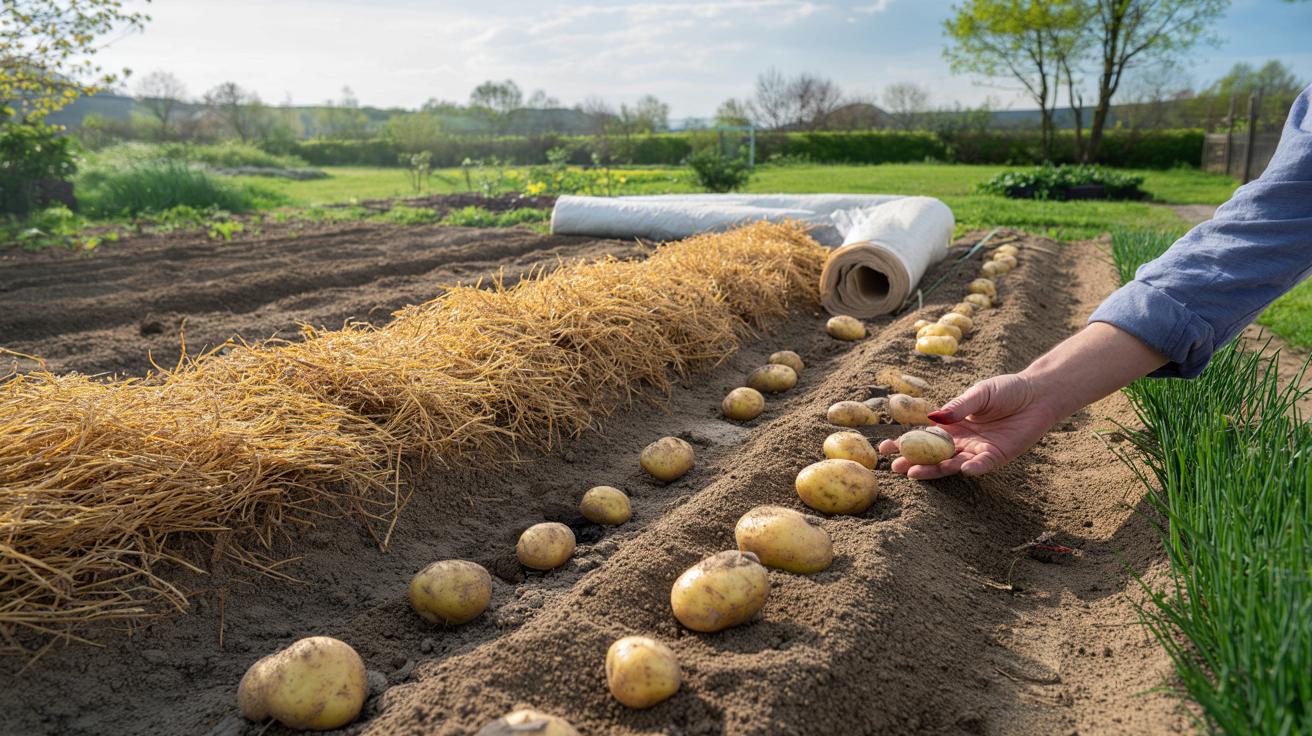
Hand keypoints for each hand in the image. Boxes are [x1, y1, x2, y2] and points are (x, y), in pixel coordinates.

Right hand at [877, 373, 1060, 478]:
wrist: (1038, 395)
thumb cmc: (1007, 390)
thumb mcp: (978, 394)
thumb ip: (958, 407)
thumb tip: (933, 416)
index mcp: (952, 425)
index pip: (923, 436)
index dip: (904, 442)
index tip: (885, 448)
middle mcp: (962, 441)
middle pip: (933, 455)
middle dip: (913, 461)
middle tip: (895, 467)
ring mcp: (977, 450)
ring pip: (951, 464)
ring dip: (935, 469)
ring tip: (915, 473)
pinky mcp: (997, 456)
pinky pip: (981, 465)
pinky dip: (972, 468)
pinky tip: (961, 468)